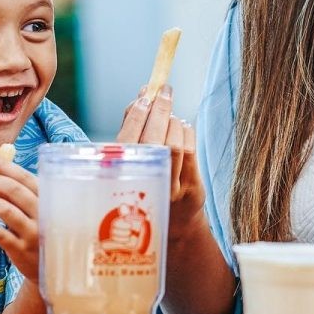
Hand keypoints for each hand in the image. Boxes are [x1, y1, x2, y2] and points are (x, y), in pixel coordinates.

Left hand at [0, 151, 39, 283]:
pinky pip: (0, 233)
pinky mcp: (21, 250)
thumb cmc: (39, 231)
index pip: (25, 177)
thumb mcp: (37, 210)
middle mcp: (44, 215)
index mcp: (49, 200)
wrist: (49, 267)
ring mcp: (33, 234)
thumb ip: (20, 194)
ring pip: (7, 211)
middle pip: (15, 191)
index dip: (4, 166)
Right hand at [117, 86, 205, 234]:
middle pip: (154, 139)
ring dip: (173, 121)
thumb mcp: (133, 159)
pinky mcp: (190, 187)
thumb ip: (133, 130)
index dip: (136, 114)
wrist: (173, 223)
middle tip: (164, 90)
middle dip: (160, 109)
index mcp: (123, 175)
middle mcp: (145, 183)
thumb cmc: (147, 182)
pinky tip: (182, 126)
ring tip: (171, 114)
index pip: (127, 139)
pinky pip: (190, 151)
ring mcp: (170, 186)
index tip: (144, 95)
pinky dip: (187, 131)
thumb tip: (142, 95)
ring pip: (174, 144)